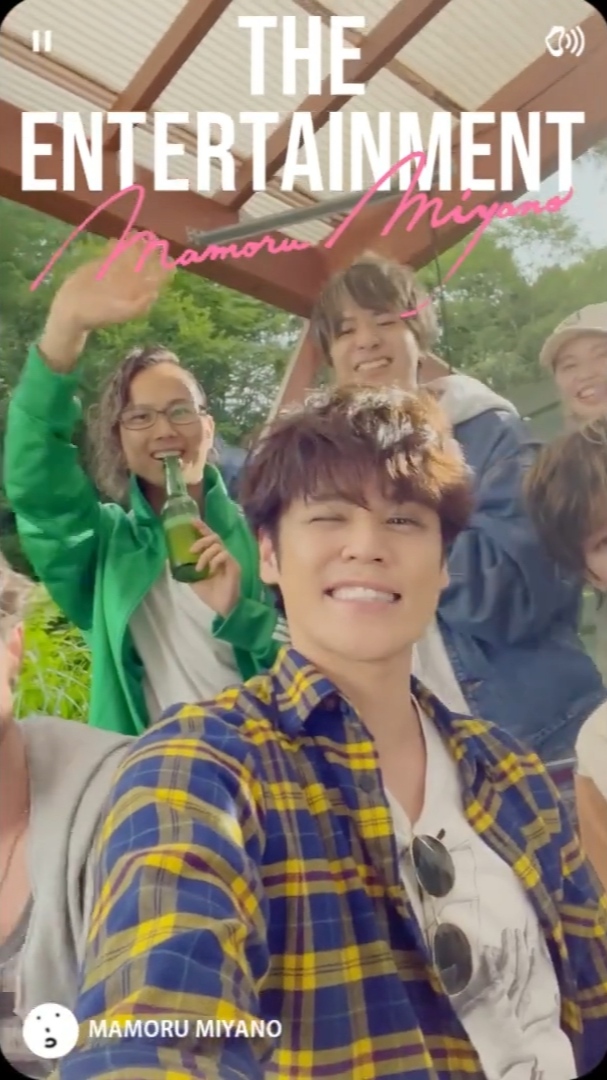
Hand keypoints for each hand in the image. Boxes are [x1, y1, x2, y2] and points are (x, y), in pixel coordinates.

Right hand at [40, 238, 172, 371]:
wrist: (72, 309)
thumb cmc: (97, 315)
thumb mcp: (120, 314)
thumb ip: (138, 306)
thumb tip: (155, 293)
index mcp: (139, 293)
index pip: (157, 278)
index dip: (164, 267)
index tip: (165, 257)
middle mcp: (132, 281)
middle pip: (147, 262)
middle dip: (150, 250)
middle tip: (150, 239)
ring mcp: (118, 271)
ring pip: (132, 254)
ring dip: (135, 244)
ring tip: (135, 234)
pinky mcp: (104, 264)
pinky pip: (115, 252)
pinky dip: (117, 245)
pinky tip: (115, 241)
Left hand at [188, 521, 240, 617]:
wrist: (222, 607)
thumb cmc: (210, 593)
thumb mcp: (193, 579)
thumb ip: (186, 568)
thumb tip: (171, 559)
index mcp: (213, 556)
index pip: (209, 537)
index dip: (202, 528)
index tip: (192, 521)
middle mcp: (222, 555)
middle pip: (214, 537)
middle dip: (201, 541)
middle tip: (191, 551)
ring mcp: (229, 560)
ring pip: (218, 546)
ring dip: (205, 555)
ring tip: (199, 568)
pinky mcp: (234, 566)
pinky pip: (225, 555)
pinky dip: (215, 561)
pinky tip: (211, 570)